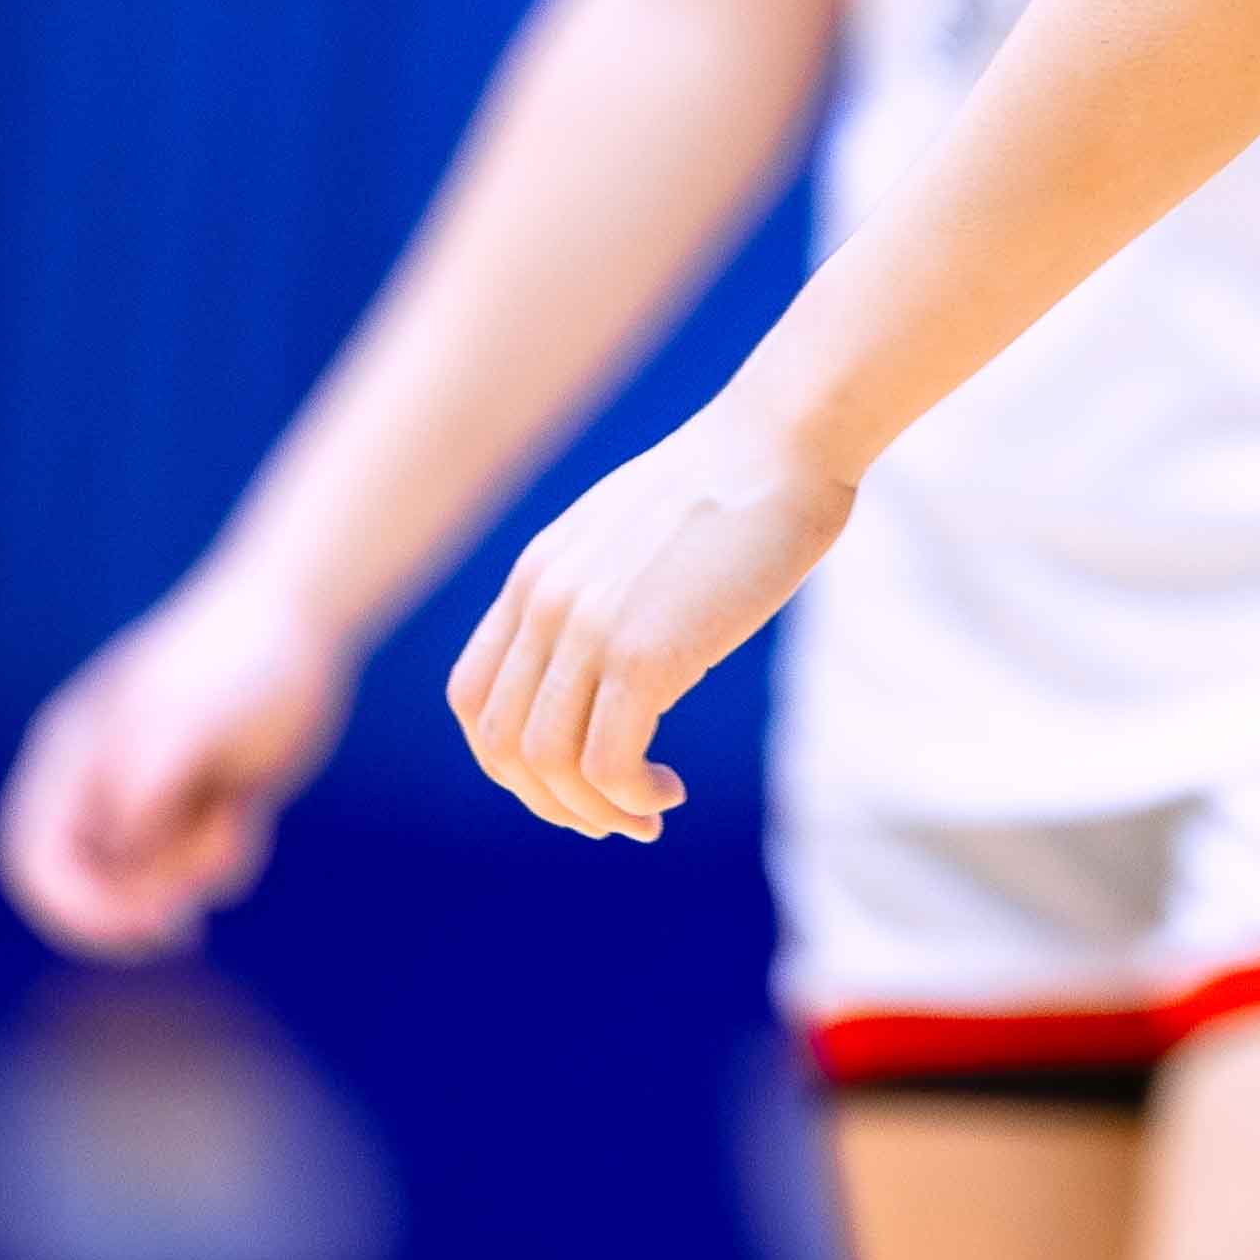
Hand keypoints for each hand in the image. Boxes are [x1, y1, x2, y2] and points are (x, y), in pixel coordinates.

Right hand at [0, 569, 352, 957]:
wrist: (302, 622)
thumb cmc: (237, 658)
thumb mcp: (190, 716)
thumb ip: (148, 783)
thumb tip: (121, 849)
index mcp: (70, 758)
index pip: (33, 860)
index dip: (69, 908)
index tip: (129, 926)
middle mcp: (102, 785)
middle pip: (85, 888)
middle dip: (129, 913)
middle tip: (182, 924)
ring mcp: (154, 800)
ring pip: (150, 886)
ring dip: (189, 878)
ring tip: (232, 821)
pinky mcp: (203, 808)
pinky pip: (200, 870)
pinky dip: (224, 861)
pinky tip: (247, 811)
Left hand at [445, 401, 855, 839]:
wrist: (785, 442)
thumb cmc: (737, 484)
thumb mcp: (634, 533)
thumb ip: (602, 589)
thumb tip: (620, 658)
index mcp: (536, 575)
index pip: (474, 696)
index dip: (509, 758)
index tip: (571, 777)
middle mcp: (545, 603)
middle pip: (499, 743)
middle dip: (549, 801)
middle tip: (610, 817)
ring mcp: (588, 628)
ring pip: (546, 763)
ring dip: (591, 810)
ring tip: (645, 816)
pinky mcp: (644, 652)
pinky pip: (607, 762)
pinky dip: (630, 798)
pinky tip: (667, 794)